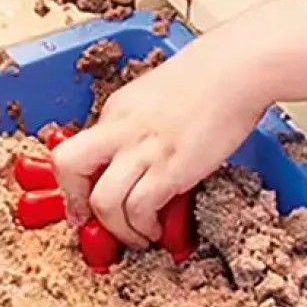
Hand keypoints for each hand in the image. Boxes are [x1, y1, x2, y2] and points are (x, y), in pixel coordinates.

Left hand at [53, 31, 270, 245]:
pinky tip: (157, 228)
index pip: (75, 152)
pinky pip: (139, 208)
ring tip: (137, 236)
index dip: (76, 185)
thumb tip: (138, 158)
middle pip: (68, 166)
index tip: (86, 205)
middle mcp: (120, 129)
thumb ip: (138, 126)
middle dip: (75, 202)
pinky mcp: (171, 168)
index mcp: (115, 112)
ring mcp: (144, 149)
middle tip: (93, 223)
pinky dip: (144, 227)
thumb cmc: (209, 79)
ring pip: (102, 200)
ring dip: (117, 229)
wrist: (238, 69)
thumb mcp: (155, 97)